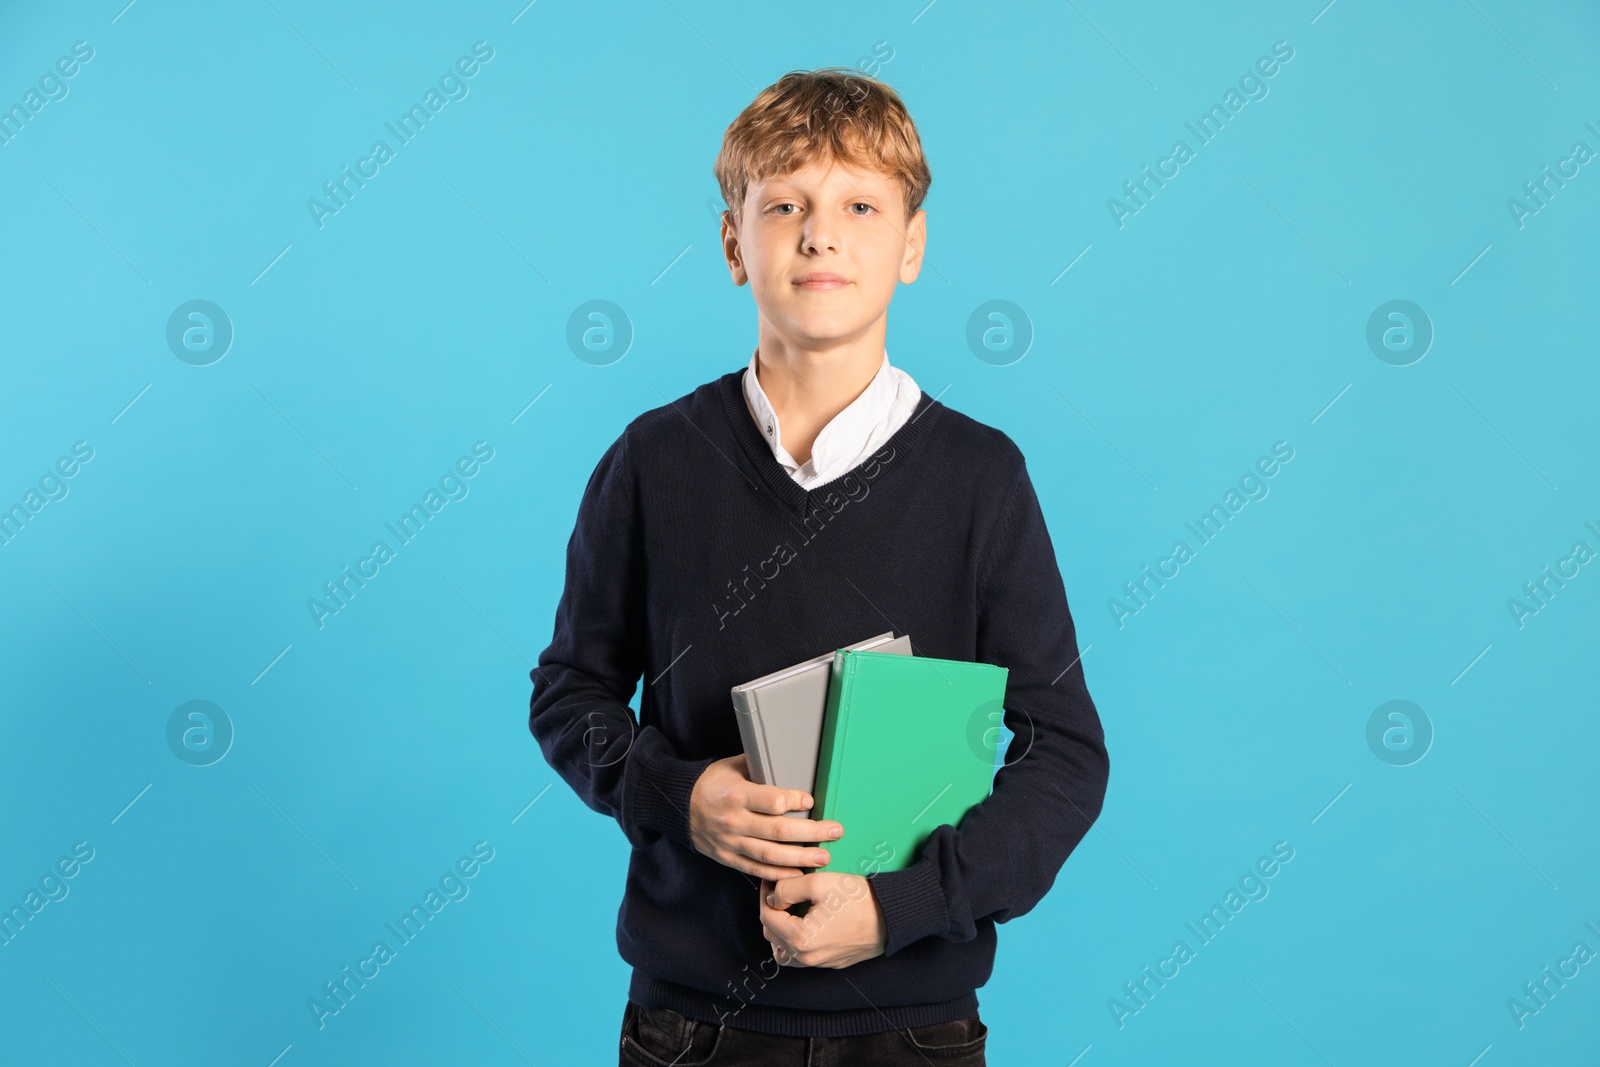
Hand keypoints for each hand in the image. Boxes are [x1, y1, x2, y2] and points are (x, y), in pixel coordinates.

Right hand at [688, 754, 843, 879]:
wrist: (679, 806)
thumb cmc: (711, 782)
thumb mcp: (732, 766)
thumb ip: (760, 766)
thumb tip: (792, 761)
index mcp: (736, 795)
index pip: (772, 801)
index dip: (796, 800)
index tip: (812, 799)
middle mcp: (734, 821)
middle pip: (779, 831)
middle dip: (811, 833)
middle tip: (835, 831)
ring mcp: (731, 843)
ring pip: (771, 855)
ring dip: (801, 858)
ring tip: (824, 857)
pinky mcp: (729, 858)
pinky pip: (757, 869)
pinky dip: (779, 873)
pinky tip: (799, 873)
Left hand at [759, 872, 886, 968]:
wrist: (893, 916)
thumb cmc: (859, 899)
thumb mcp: (819, 883)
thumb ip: (788, 888)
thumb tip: (773, 897)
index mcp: (800, 939)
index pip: (767, 917)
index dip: (765, 895)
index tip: (771, 881)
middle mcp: (807, 958)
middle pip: (772, 935)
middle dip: (772, 911)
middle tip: (779, 891)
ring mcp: (820, 963)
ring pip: (784, 951)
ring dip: (780, 931)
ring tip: (788, 910)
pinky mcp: (832, 962)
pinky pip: (803, 957)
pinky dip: (796, 942)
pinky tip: (805, 924)